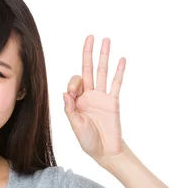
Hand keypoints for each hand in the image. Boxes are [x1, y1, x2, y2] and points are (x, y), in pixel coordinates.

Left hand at [63, 35, 126, 164]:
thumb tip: (66, 93)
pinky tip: (122, 59)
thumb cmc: (88, 140)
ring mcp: (103, 97)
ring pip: (103, 72)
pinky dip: (119, 72)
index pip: (75, 82)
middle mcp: (90, 95)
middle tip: (90, 37)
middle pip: (88, 69)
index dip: (73, 84)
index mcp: (78, 100)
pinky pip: (117, 83)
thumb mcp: (75, 126)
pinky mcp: (114, 101)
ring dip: (104, 56)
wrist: (105, 151)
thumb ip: (70, 110)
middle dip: (88, 53)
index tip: (74, 94)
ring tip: (106, 40)